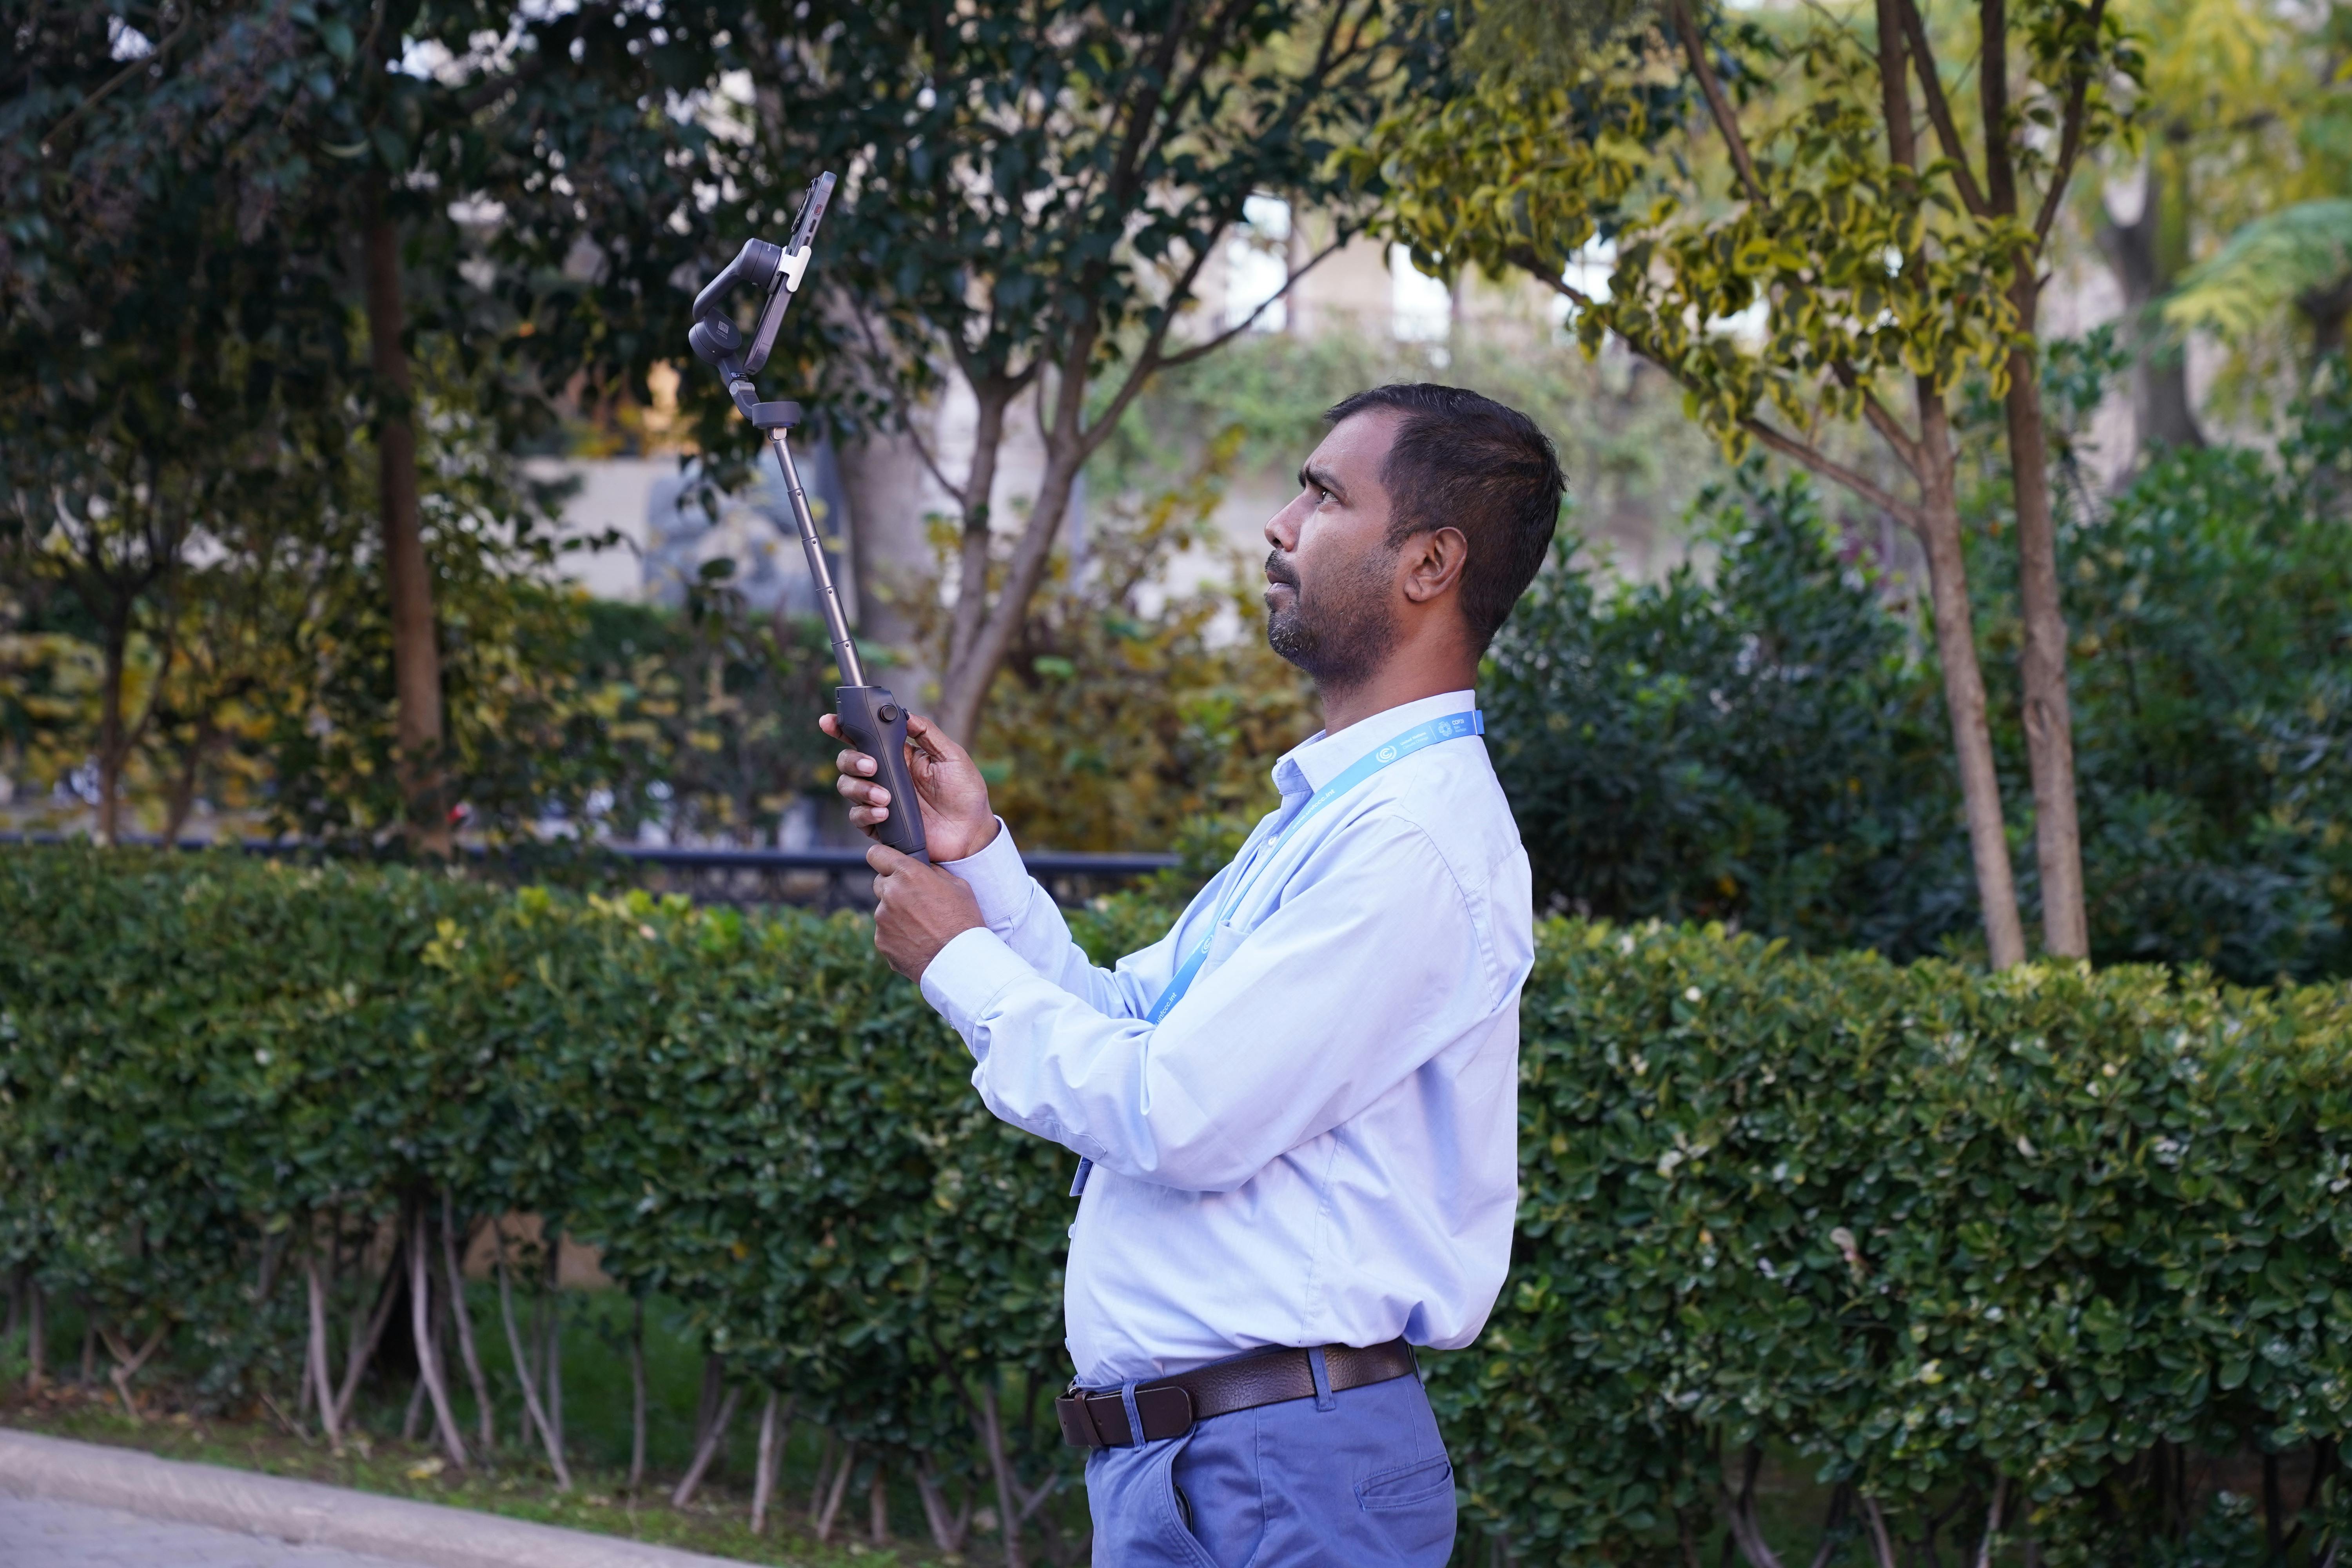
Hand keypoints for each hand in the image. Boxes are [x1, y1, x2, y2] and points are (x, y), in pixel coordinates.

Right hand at [820, 712, 998, 862]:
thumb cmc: (964, 794)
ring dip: (860, 788)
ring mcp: (880, 800)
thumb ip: (927, 733)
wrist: (971, 834)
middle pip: (848, 761)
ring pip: (848, 787)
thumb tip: (904, 714)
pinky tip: (884, 813)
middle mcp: (885, 775)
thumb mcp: (952, 757)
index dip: (842, 728)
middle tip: (870, 765)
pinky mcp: (880, 824)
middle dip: (851, 760)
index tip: (829, 722)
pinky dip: (866, 813)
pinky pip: (858, 816)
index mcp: (899, 756)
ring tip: (885, 796)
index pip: (865, 738)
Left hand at [867, 843, 983, 980]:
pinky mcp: (881, 941)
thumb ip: (933, 872)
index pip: (876, 854)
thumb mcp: (958, 886)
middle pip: (880, 883)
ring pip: (884, 910)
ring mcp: (882, 919)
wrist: (960, 961)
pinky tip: (917, 942)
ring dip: (897, 915)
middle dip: (894, 888)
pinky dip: (897, 936)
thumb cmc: (964, 921)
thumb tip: (922, 867)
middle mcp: (890, 893)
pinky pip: (886, 933)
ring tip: (922, 928)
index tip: (888, 864)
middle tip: (916, 902)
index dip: (883, 858)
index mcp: (908, 874)